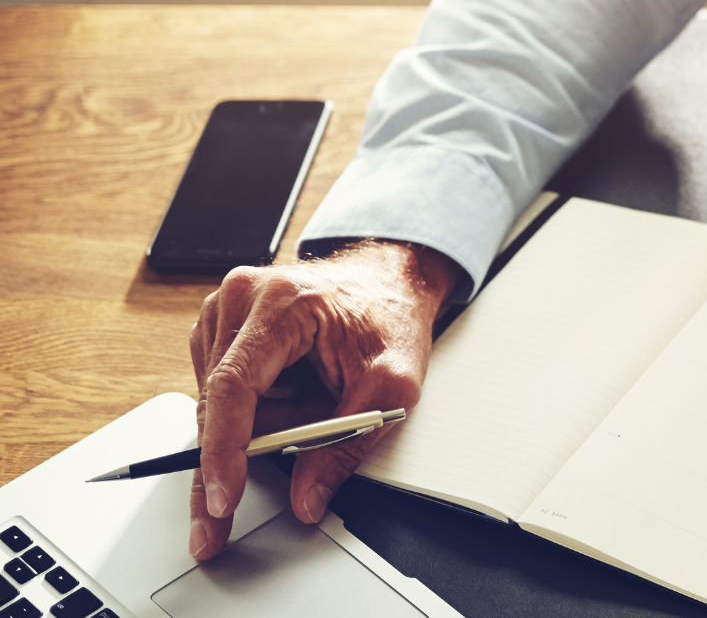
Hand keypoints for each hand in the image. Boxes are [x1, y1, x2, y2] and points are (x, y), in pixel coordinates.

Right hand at [186, 240, 453, 559]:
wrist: (390, 280)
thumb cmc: (391, 318)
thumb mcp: (392, 384)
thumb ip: (347, 443)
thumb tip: (307, 497)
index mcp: (282, 303)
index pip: (234, 388)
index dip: (224, 450)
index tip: (222, 498)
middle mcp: (241, 298)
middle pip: (215, 402)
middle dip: (223, 464)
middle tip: (217, 524)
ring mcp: (226, 310)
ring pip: (216, 401)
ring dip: (257, 425)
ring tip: (316, 401)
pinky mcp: (223, 328)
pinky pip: (223, 390)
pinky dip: (255, 409)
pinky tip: (297, 392)